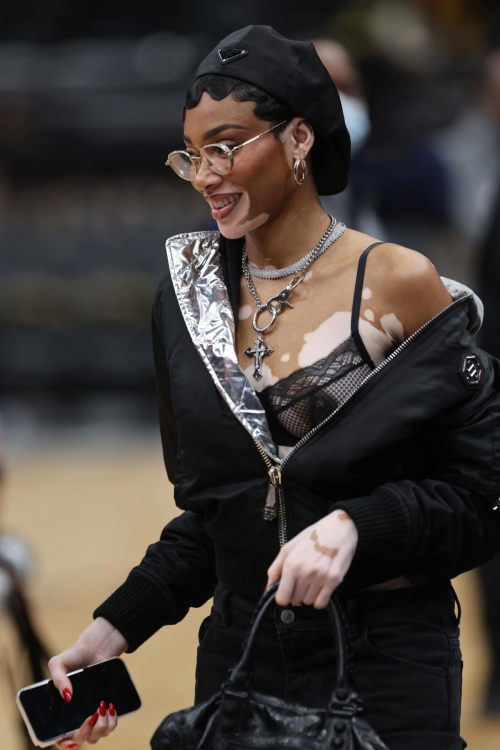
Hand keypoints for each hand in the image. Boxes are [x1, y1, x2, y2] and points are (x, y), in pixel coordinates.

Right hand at [48, 617, 127, 747]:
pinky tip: (111, 706)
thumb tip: (67, 697)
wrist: (96, 648)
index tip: (72, 740)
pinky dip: (112, 721)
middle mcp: (75, 717)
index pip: (59, 737)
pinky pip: (110, 726)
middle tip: (91, 715)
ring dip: (101, 727)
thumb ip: (57, 679)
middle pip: (80, 739)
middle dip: (85, 732)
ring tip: (102, 706)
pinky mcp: (105, 711)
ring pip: (96, 736)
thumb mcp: (59, 663)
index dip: (64, 742)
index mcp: (61, 711)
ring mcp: (91, 715)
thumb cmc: (74, 657)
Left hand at [266, 509, 357, 608]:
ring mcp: (320, 577)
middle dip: (297, 593)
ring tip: (314, 579)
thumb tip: (268, 587)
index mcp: (291, 564)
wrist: (339, 528)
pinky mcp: (334, 580)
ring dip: (309, 595)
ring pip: (309, 602)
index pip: (282, 598)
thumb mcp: (289, 548)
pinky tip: (321, 586)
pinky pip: (321, 603)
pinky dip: (320, 599)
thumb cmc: (312, 537)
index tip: (287, 591)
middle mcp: (305, 572)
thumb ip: (275, 568)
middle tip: (303, 580)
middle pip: (295, 600)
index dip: (283, 596)